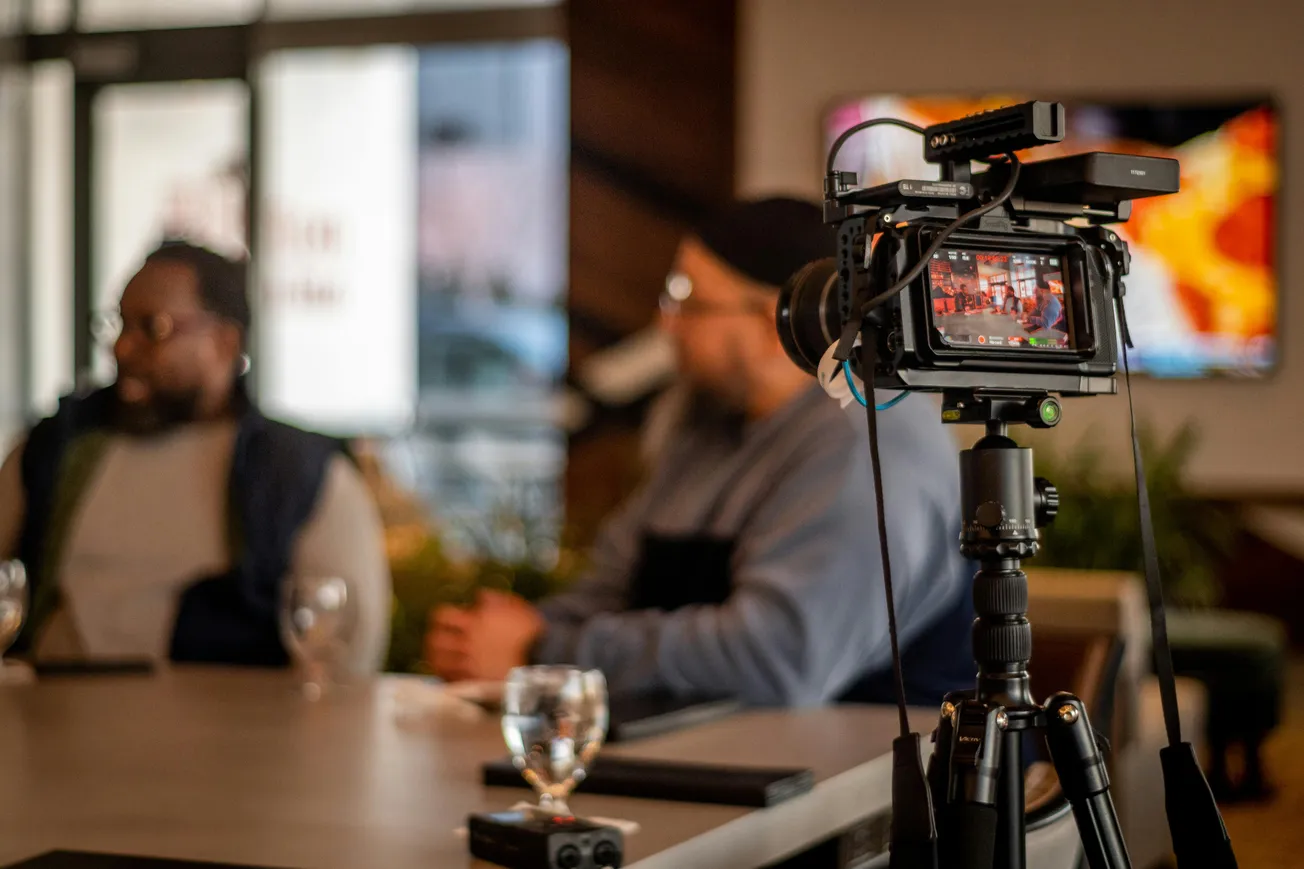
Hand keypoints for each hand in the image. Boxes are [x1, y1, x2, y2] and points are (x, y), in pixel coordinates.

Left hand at [425, 589, 544, 681]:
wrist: (544, 661)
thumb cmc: (531, 633)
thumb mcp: (518, 609)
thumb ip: (497, 600)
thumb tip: (479, 595)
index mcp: (476, 621)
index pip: (442, 616)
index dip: (441, 618)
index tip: (445, 621)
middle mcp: (469, 642)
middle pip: (435, 640)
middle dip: (435, 638)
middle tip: (440, 640)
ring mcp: (469, 663)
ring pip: (437, 660)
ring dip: (437, 657)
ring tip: (442, 656)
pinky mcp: (473, 681)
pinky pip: (448, 678)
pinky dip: (446, 674)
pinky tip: (451, 671)